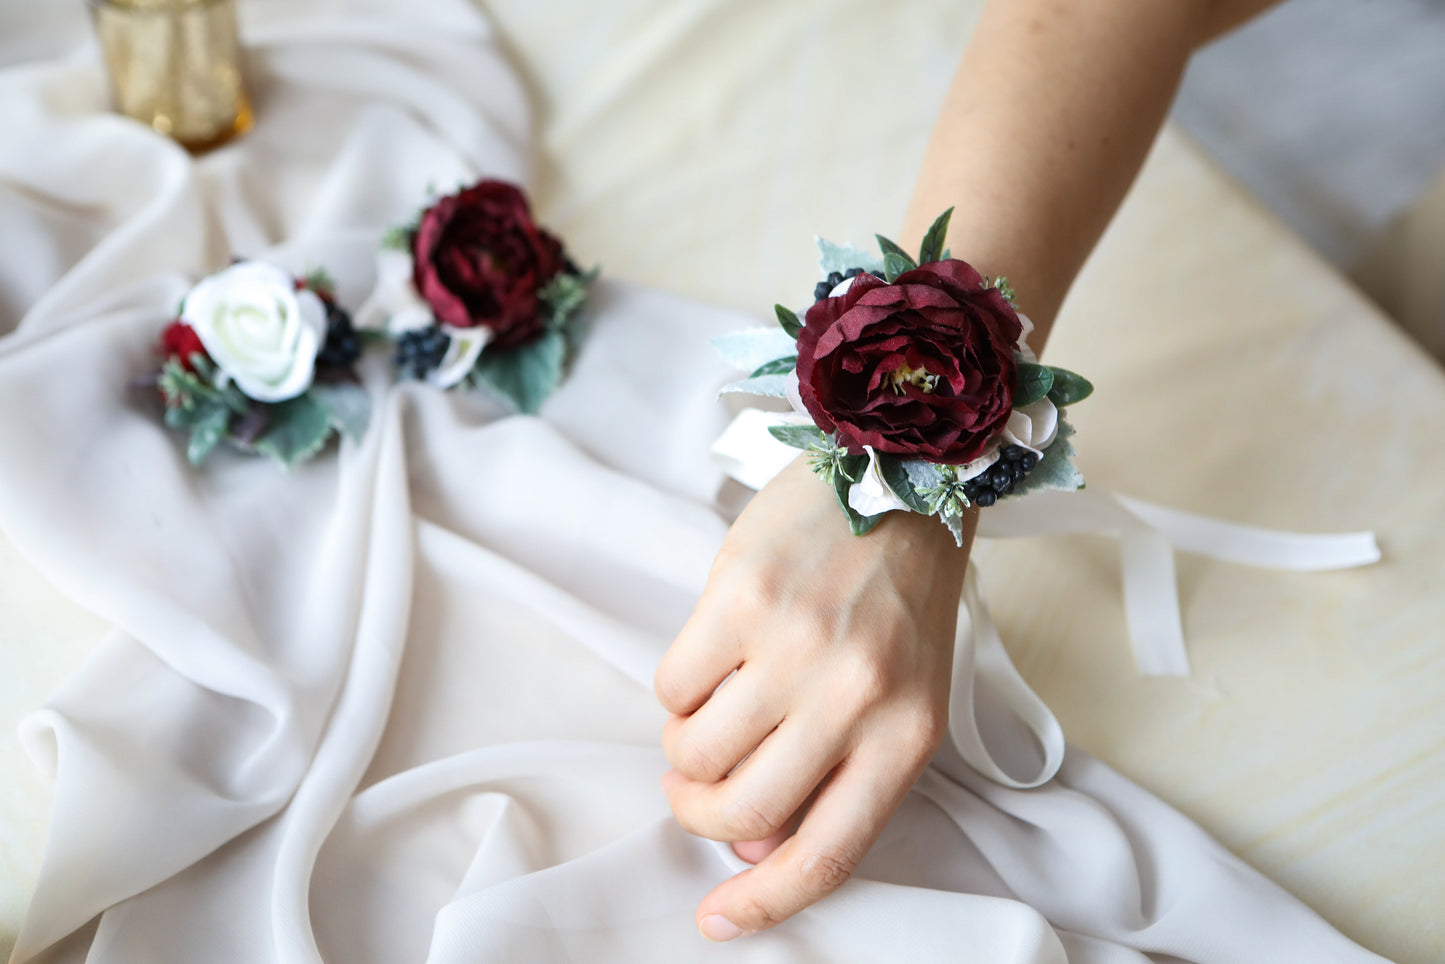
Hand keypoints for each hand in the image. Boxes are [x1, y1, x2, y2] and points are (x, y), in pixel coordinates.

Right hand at [654, 456, 972, 940]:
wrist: (899, 472)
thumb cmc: (900, 597)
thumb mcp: (903, 695)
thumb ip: (842, 772)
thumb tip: (755, 846)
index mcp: (906, 734)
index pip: (826, 851)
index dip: (763, 901)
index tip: (717, 921)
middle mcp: (853, 698)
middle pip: (745, 811)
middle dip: (702, 815)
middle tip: (696, 788)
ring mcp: (794, 647)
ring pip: (695, 752)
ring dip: (685, 749)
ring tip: (710, 711)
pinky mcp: (740, 598)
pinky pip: (671, 686)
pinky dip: (677, 690)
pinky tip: (711, 656)